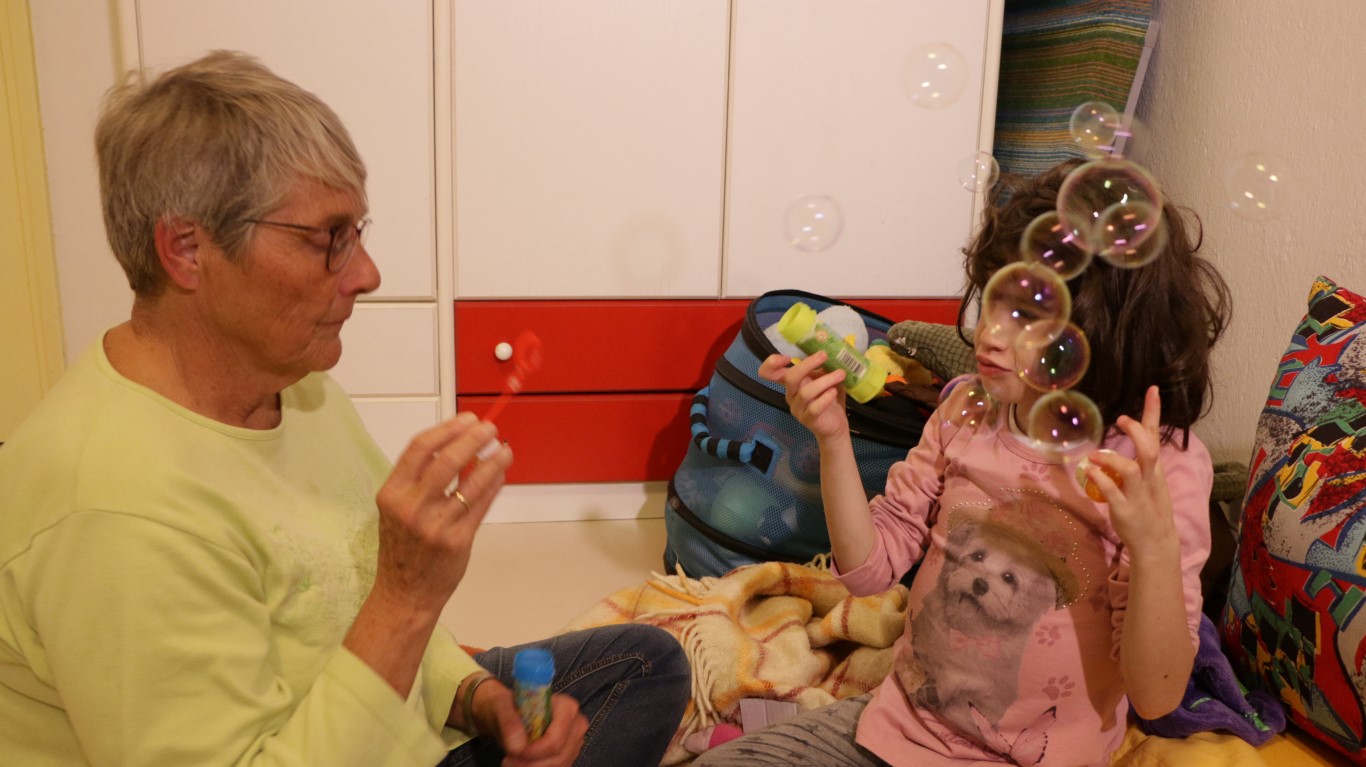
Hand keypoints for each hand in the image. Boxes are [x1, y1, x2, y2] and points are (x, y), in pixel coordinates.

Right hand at [371, 413, 513, 613]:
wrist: (405, 594)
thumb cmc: (402, 548)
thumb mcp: (397, 510)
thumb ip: (420, 480)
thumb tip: (459, 445)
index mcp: (392, 494)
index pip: (420, 448)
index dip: (447, 429)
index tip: (468, 419)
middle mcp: (411, 508)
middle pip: (447, 460)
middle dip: (473, 438)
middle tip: (490, 428)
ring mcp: (435, 526)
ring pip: (471, 482)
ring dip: (492, 461)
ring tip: (504, 449)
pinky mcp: (457, 541)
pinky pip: (481, 505)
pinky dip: (493, 485)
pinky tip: (500, 475)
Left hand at [470, 679, 587, 766]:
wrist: (510, 713)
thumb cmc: (509, 705)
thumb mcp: (502, 704)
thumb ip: (508, 721)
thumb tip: (517, 746)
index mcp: (567, 707)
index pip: (555, 740)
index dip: (533, 752)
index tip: (513, 752)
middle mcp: (576, 725)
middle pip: (557, 757)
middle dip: (530, 764)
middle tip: (508, 761)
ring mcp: (574, 743)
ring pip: (557, 766)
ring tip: (511, 761)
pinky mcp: (569, 756)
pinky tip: (521, 763)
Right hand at [758, 352, 849, 441]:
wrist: (836, 425)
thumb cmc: (829, 398)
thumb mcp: (826, 378)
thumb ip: (825, 366)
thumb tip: (834, 347)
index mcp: (791, 383)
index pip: (769, 373)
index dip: (771, 364)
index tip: (788, 357)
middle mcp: (791, 395)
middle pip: (790, 378)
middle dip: (807, 364)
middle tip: (824, 355)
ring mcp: (798, 409)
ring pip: (805, 392)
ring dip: (825, 380)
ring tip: (840, 374)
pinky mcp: (809, 420)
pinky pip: (814, 408)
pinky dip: (825, 398)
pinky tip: (834, 392)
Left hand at [1083, 386, 1178, 559]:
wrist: (1156, 543)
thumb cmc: (1150, 509)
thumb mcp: (1150, 481)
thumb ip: (1139, 461)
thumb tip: (1126, 441)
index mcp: (1154, 470)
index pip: (1156, 436)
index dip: (1154, 413)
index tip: (1152, 389)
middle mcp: (1149, 479)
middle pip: (1149, 450)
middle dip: (1136, 432)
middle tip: (1122, 419)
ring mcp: (1138, 495)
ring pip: (1130, 470)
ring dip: (1112, 458)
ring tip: (1095, 454)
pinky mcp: (1125, 510)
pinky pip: (1113, 492)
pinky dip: (1100, 480)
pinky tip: (1089, 472)